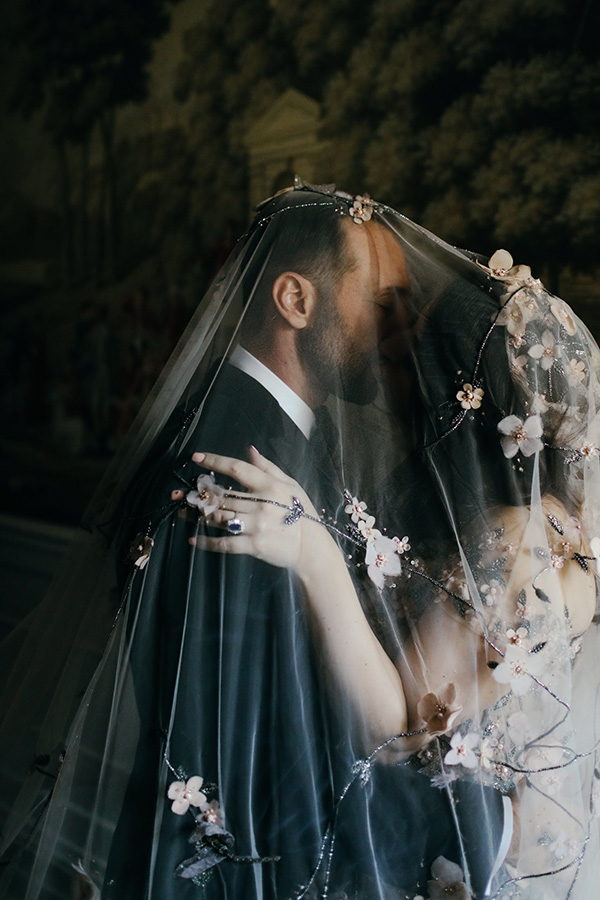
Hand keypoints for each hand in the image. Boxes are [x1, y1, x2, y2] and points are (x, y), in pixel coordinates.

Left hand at [185, 447, 326, 570]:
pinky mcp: (254, 545)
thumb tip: (250, 450)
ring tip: (183, 512)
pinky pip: (225, 543)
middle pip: (222, 496)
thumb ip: (268, 467)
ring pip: (220, 517)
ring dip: (198, 515)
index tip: (196, 458)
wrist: (312, 548)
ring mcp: (257, 525)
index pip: (237, 468)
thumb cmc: (302, 513)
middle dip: (199, 494)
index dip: (215, 462)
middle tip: (180, 494)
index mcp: (270, 486)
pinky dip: (206, 542)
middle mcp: (262, 504)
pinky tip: (193, 540)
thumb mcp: (290, 484)